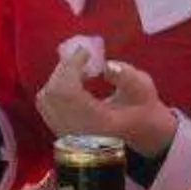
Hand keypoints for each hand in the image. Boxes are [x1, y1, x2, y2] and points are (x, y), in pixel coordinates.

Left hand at [34, 51, 176, 155]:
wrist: (143, 137)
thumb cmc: (144, 112)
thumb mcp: (144, 90)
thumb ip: (127, 76)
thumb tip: (106, 66)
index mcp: (97, 123)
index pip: (68, 91)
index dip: (71, 67)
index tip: (85, 52)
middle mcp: (77, 132)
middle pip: (52, 94)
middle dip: (64, 69)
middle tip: (81, 57)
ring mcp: (67, 134)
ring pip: (45, 100)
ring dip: (58, 78)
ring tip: (78, 69)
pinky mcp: (62, 132)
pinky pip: (47, 107)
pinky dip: (55, 89)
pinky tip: (74, 82)